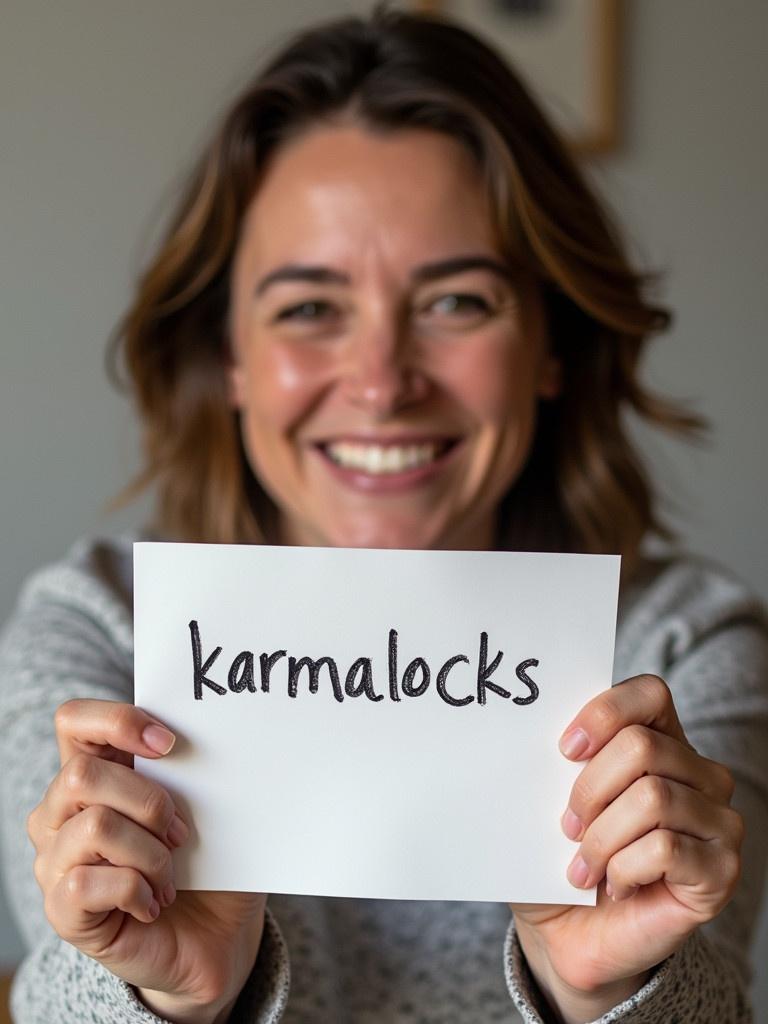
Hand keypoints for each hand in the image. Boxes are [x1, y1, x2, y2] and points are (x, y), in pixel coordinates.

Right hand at [27, 698, 265, 1023]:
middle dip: (149, 800)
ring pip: (95, 826)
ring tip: (170, 876)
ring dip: (151, 852)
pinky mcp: (62, 909)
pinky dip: (138, 889)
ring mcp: (55, 861)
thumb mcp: (207, 808)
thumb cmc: (208, 863)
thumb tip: (218, 732)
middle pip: (83, 774)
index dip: (117, 720)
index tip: (169, 744)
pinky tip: (153, 903)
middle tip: (180, 832)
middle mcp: (60, 812)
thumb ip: (195, 770)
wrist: (215, 937)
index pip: (74, 720)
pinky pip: (89, 883)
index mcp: (94, 773)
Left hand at [510, 674, 743, 1022]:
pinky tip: (616, 885)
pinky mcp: (722, 868)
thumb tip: (523, 735)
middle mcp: (699, 773)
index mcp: (660, 740)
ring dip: (602, 838)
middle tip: (567, 827)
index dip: (605, 712)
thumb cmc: (557, 858)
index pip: (650, 693)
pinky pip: (665, 847)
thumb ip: (549, 764)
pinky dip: (623, 869)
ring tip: (585, 866)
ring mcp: (718, 820)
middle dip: (588, 790)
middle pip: (641, 746)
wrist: (570, 933)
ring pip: (652, 798)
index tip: (564, 750)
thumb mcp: (546, 803)